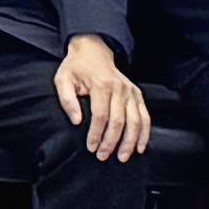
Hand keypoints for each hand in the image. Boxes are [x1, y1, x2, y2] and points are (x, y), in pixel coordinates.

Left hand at [56, 31, 150, 161]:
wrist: (93, 51)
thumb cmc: (77, 68)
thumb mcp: (63, 79)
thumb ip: (66, 99)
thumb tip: (76, 121)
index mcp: (102, 85)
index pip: (101, 116)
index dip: (96, 134)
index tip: (91, 147)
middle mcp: (120, 88)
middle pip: (119, 121)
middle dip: (111, 142)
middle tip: (103, 156)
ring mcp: (131, 92)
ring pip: (136, 122)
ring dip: (130, 142)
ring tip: (122, 157)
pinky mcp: (137, 95)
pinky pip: (145, 117)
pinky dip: (144, 134)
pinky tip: (140, 147)